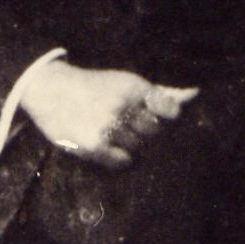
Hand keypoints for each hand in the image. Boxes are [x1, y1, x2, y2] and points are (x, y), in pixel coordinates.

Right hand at [20, 59, 198, 168]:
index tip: (159, 116)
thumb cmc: (93, 86)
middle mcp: (122, 106)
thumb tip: (195, 93)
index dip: (168, 115)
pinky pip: (123, 161)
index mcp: (132, 86)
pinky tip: (109, 146)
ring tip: (113, 132)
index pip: (169, 109)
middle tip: (129, 125)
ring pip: (138, 147)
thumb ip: (159, 91)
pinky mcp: (94, 146)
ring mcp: (108, 127)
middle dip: (145, 130)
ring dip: (130, 143)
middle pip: (154, 131)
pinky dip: (120, 157)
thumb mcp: (124, 82)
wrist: (49, 90)